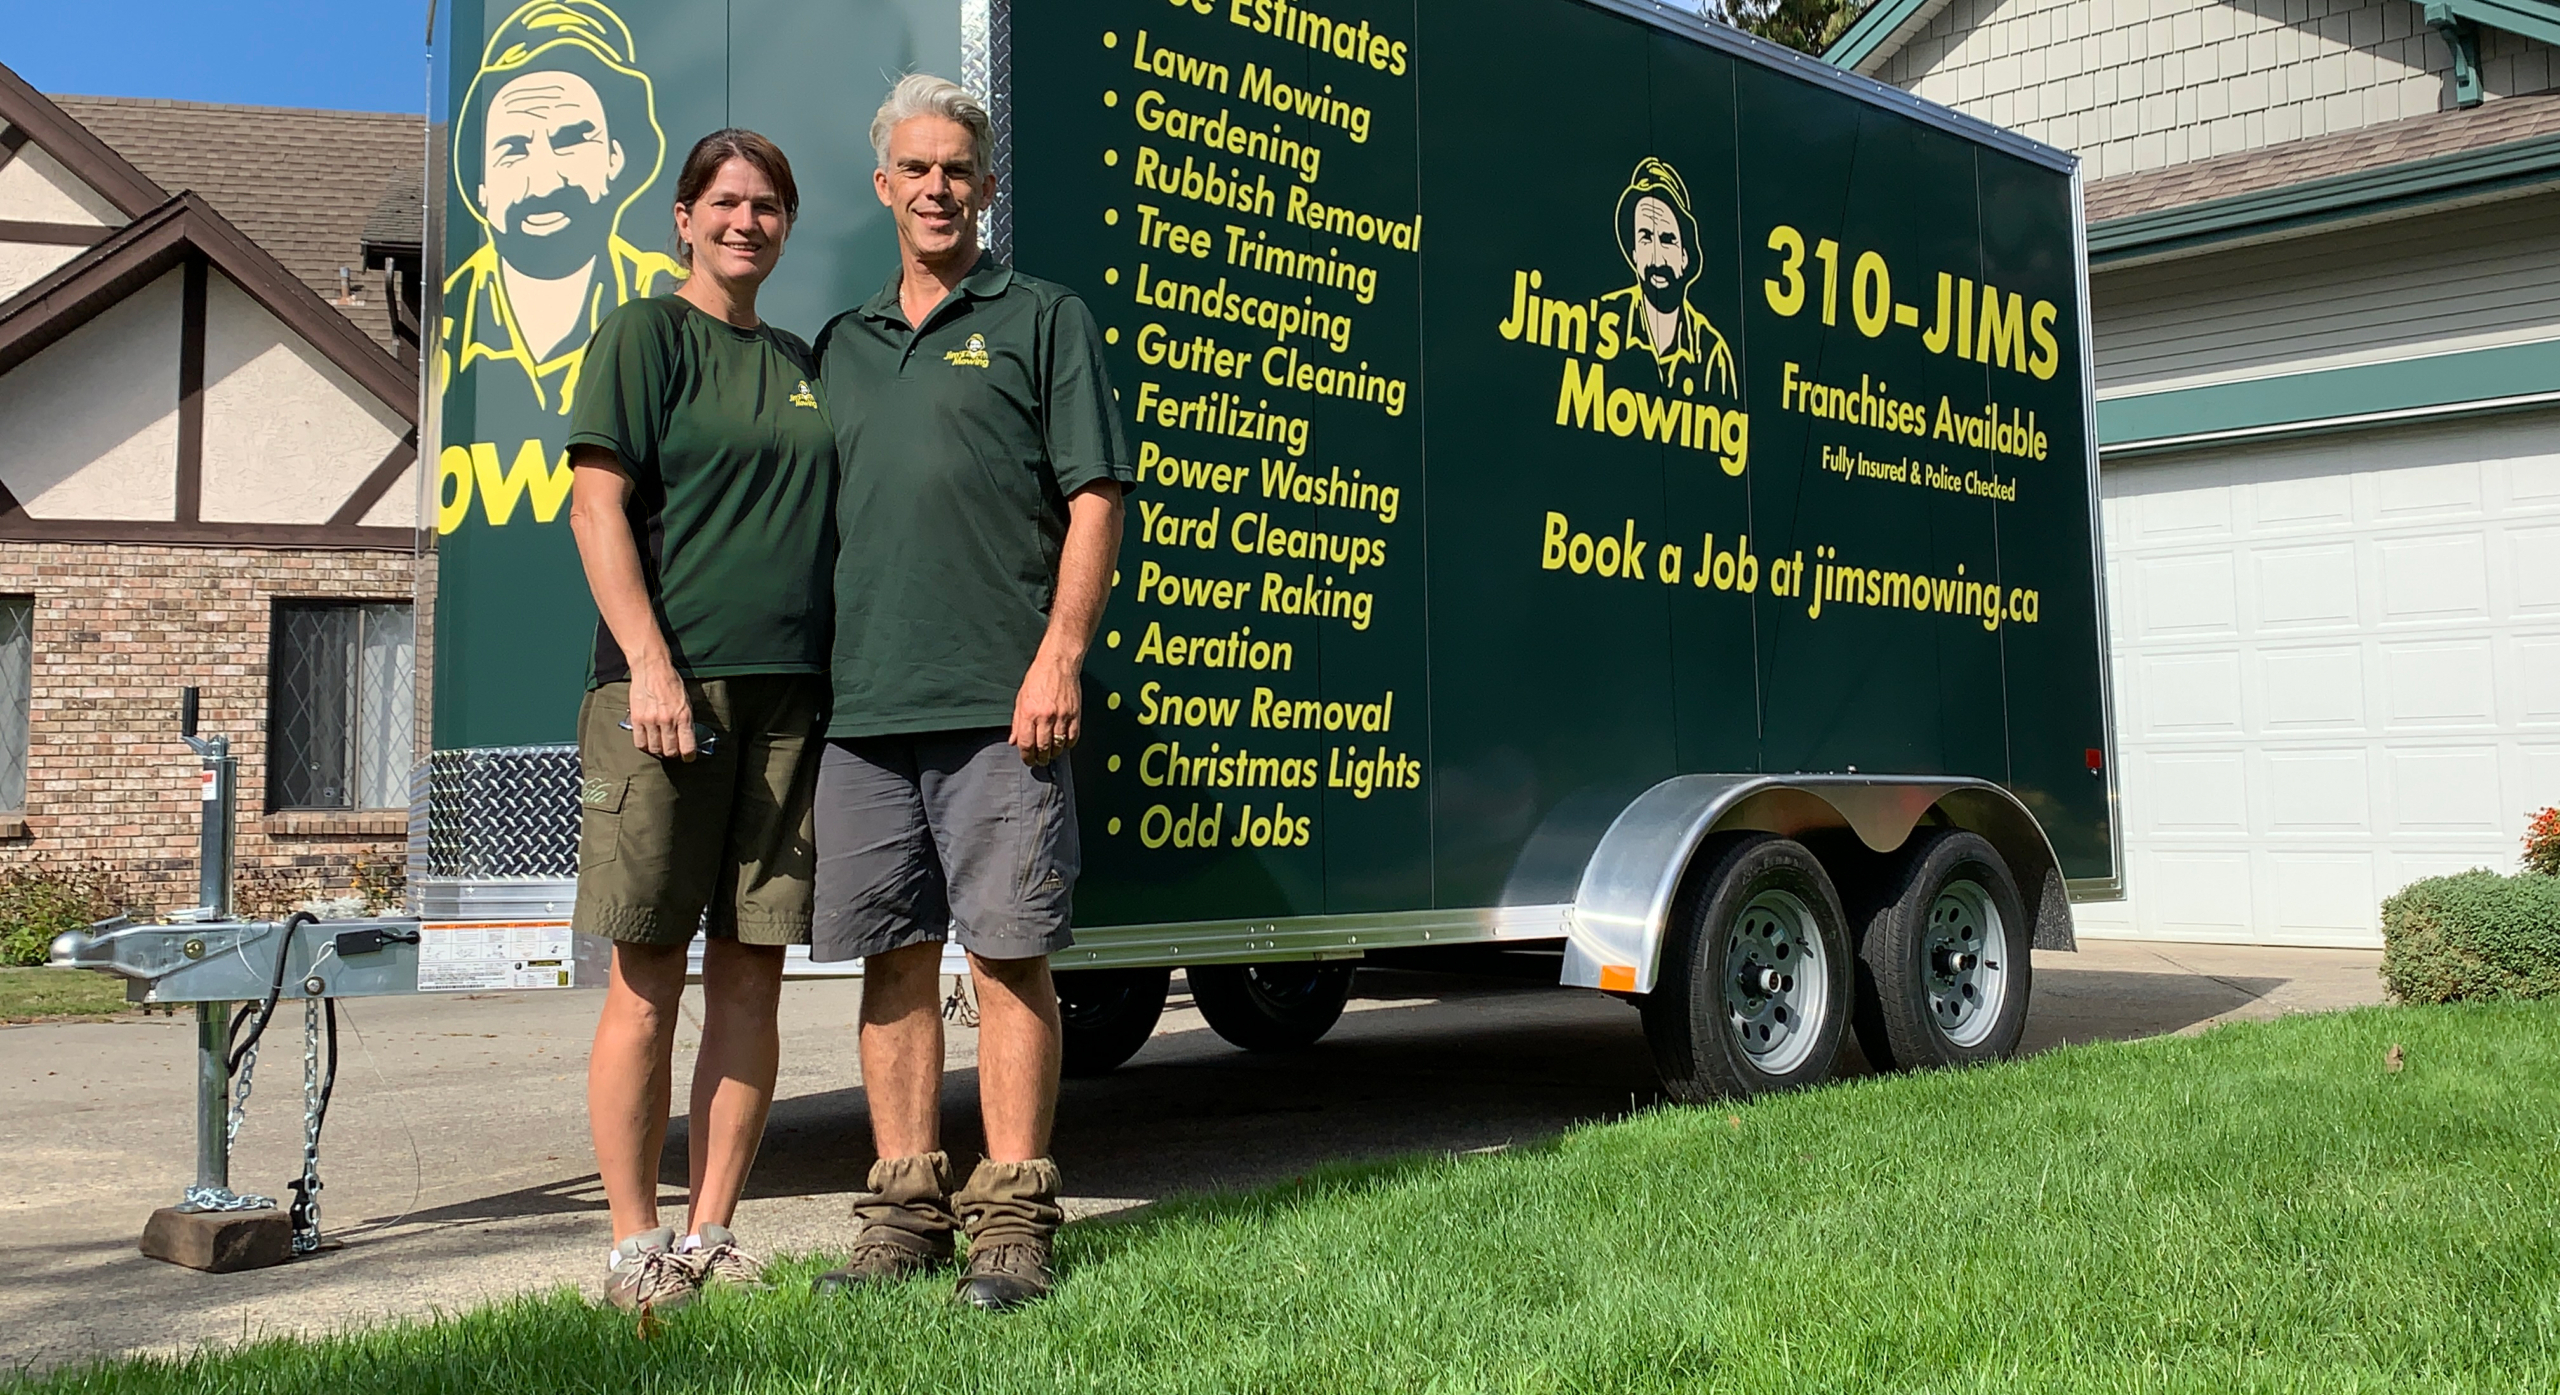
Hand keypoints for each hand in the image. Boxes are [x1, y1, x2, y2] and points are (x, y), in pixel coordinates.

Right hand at [628, 659, 696, 761]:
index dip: (688, 756)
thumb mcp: (686, 701)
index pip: (687, 747)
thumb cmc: (671, 683)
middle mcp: (668, 720)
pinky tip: (648, 740)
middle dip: (673, 753)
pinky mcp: (637, 719)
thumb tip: (686, 738)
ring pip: (655, 749)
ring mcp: (651, 721)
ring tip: (660, 744)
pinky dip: (645, 745)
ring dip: (658, 750)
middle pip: (670, 751)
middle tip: (672, 749)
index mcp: (684, 716)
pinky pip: (640, 742)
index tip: (688, 758)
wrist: (652, 668)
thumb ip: (686, 721)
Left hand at [1009, 649, 1081, 765]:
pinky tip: (1063, 743)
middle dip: (1040, 758)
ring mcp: (1061, 716)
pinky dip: (1067, 744)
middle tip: (1039, 760)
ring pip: (1058, 745)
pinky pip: (1072, 737)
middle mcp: (1045, 716)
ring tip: (1050, 753)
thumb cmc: (1038, 678)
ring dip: (1054, 753)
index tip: (1028, 760)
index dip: (1027, 757)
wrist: (1057, 664)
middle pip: (1043, 748)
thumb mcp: (1020, 699)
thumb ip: (1017, 722)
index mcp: (1029, 713)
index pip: (1026, 744)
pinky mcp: (1075, 714)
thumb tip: (1014, 740)